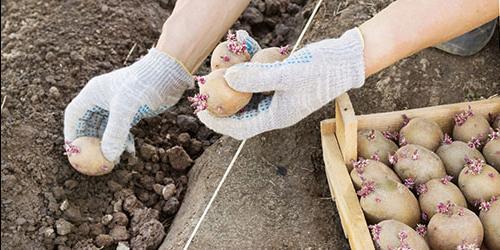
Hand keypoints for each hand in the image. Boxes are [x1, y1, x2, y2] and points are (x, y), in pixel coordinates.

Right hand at [64, 48, 192, 161]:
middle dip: (90, 143)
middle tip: (93, 161)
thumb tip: (108, 157)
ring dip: (108, 144)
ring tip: (114, 159)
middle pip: (89, 124)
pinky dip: (123, 141)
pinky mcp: (131, 110)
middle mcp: (102, 98)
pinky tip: (130, 151)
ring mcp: (117, 105)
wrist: (168, 73)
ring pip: (106, 129)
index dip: (71, 134)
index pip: (74, 115)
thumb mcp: (126, 109)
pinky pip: (121, 129)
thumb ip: (115, 133)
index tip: (73, 152)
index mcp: (93, 93)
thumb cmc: (143, 85)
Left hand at [198, 28, 365, 139]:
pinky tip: (241, 55)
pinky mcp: (282, 84)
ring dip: (232, 86)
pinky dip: (248, 72)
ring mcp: (279, 98)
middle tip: (204, 88)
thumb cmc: (322, 68)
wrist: (347, 59)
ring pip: (248, 97)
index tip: (199, 112)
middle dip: (221, 103)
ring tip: (217, 71)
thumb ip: (257, 77)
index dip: (217, 122)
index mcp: (277, 117)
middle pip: (241, 114)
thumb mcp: (288, 73)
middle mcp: (276, 111)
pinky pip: (258, 82)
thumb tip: (227, 79)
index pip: (239, 128)